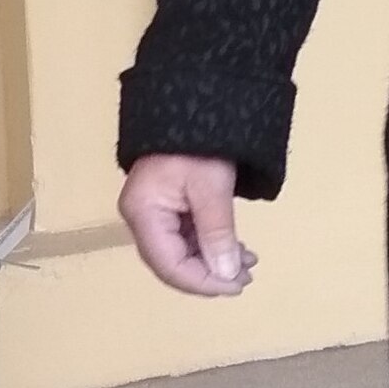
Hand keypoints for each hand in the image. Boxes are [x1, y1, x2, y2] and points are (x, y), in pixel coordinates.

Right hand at [119, 153, 254, 297]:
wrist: (192, 102)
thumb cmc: (198, 142)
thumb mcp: (212, 187)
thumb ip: (217, 233)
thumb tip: (226, 275)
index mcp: (144, 214)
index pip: (169, 265)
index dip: (202, 282)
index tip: (236, 285)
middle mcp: (141, 218)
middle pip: (171, 263)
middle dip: (208, 275)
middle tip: (245, 278)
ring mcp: (152, 213)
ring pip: (180, 253)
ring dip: (212, 262)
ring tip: (247, 264)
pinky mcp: (166, 206)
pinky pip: (184, 237)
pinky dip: (210, 246)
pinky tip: (235, 249)